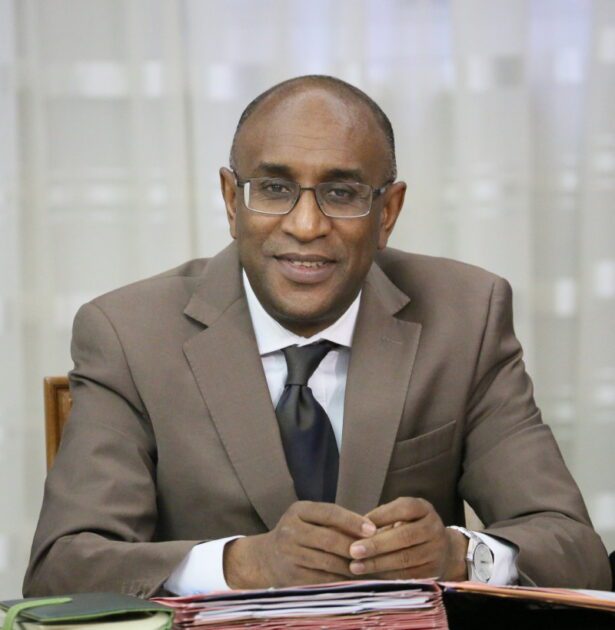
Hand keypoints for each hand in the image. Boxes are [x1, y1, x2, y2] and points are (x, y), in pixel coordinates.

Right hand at [224, 501, 376, 588]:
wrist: (264, 559)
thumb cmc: (297, 534)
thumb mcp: (308, 518)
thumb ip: (333, 521)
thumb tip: (369, 529)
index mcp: (298, 511)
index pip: (329, 513)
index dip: (352, 521)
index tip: (372, 529)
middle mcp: (291, 531)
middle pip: (330, 539)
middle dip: (355, 547)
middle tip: (375, 551)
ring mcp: (290, 555)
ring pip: (329, 562)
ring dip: (352, 566)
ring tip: (369, 566)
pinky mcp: (292, 577)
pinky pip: (323, 579)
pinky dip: (341, 580)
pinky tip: (354, 579)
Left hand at [347, 497, 467, 580]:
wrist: (442, 550)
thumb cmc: (409, 527)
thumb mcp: (399, 514)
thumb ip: (381, 518)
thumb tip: (355, 529)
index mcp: (423, 508)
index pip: (403, 508)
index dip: (380, 516)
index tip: (358, 525)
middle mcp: (434, 528)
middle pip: (405, 536)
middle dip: (377, 545)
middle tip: (353, 550)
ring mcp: (436, 551)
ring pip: (405, 559)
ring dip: (378, 564)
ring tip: (357, 566)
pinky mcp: (433, 573)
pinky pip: (408, 576)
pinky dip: (387, 577)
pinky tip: (370, 576)